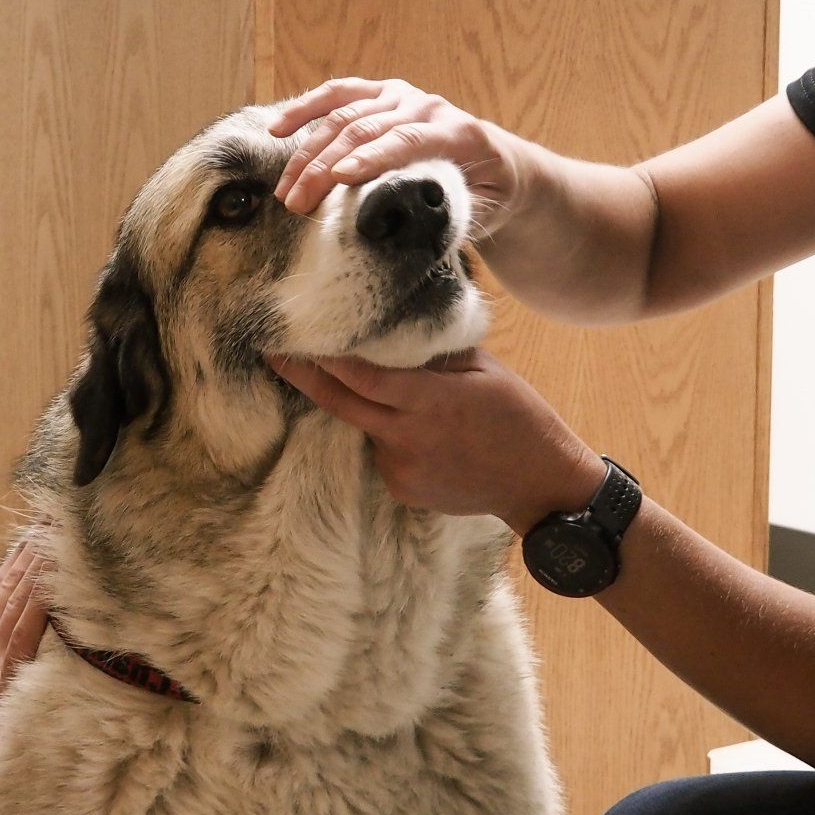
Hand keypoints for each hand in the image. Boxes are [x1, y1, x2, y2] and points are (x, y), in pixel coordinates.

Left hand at [266, 349, 605, 532]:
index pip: (361, 375)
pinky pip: (381, 453)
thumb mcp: (484, 370)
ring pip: (363, 427)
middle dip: (303, 378)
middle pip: (340, 403)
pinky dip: (389, 436)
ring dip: (364, 408)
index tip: (290, 338)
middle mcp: (407, 437)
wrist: (541, 484)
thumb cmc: (519, 416)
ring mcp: (401, 469)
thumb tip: (394, 324)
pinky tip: (423, 435)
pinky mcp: (402, 489)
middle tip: (273, 354)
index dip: (322, 357)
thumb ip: (435, 352)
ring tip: (397, 398)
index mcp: (430, 401)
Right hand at [269, 77, 519, 230]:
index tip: (337, 180)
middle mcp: (426, 105)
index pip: (406, 141)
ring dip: (309, 153)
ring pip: (344, 115)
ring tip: (285, 190)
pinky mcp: (381, 93)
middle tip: (295, 203)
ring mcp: (401, 95)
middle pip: (365, 130)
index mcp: (457, 132)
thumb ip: (460, 210)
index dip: (370, 159)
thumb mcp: (489, 210)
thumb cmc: (492, 193)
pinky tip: (278, 129)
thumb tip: (420, 219)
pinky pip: (337, 94)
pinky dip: (306, 109)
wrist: (500, 163)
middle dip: (325, 167)